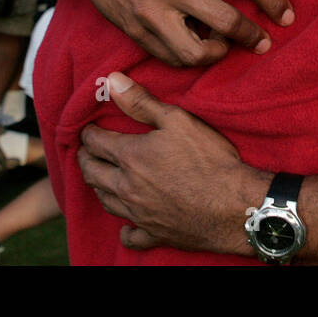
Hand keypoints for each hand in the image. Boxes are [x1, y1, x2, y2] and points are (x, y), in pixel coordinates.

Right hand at [55, 0, 294, 66]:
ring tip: (224, 46)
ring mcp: (154, 12)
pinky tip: (196, 48)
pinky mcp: (136, 30)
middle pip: (229, 22)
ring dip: (219, 53)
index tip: (286, 15)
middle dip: (255, 37)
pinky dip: (189, 57)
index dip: (276, 0)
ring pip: (197, 52)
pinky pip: (170, 57)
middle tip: (264, 42)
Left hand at [77, 72, 266, 254]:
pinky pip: (131, 235)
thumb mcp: (177, 120)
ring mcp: (139, 213)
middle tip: (86, 151)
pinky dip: (125, 229)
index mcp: (130, 157)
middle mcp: (127, 187)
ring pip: (106, 201)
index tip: (88, 128)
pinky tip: (126, 226)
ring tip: (100, 178)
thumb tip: (112, 81)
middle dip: (85, 159)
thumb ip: (142, 102)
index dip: (89, 133)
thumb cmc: (209, 160)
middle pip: (92, 173)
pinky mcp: (154, 233)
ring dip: (98, 187)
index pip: (96, 143)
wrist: (233, 205)